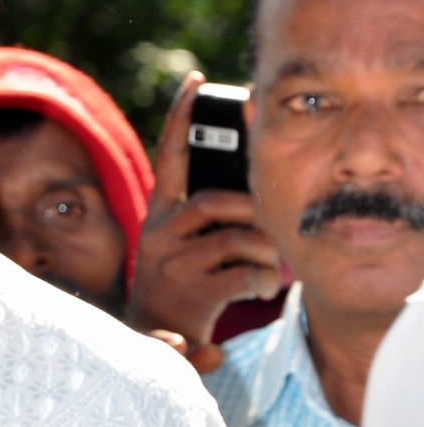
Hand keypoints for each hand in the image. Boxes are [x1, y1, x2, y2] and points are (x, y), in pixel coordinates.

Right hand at [125, 71, 282, 365]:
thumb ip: (207, 221)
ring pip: (234, 240)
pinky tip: (261, 291)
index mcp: (159, 219)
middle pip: (213, 201)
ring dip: (266, 253)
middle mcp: (159, 237)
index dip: (181, 116)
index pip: (168, 158)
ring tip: (275, 267)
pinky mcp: (191, 297)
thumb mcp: (180, 249)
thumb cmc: (177, 292)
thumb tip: (256, 193)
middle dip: (253, 210)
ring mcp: (172, 268)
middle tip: (275, 227)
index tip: (197, 79)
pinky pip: (242, 278)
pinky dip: (262, 284)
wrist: (151, 347)